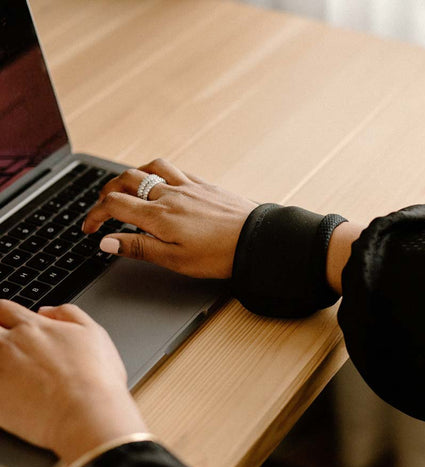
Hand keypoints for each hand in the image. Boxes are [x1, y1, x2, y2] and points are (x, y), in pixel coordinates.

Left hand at [0, 301, 145, 463]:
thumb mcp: (94, 333)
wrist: (88, 415)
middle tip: (4, 342)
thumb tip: (47, 311)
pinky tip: (9, 389)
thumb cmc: (97, 379)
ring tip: (9, 365)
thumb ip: (69, 314)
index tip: (5, 320)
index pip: (3, 308)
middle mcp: (11, 345)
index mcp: (34, 327)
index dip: (2, 313)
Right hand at [83, 159, 257, 278]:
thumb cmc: (218, 255)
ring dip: (132, 175)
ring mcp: (188, 186)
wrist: (256, 239)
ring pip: (150, 168)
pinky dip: (159, 171)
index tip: (88, 228)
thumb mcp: (175, 260)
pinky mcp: (204, 185)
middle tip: (102, 206)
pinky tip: (162, 181)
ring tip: (127, 188)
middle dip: (107, 190)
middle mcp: (170, 195)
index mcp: (159, 216)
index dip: (95, 215)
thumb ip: (139, 248)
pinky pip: (175, 169)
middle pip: (127, 180)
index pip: (114, 205)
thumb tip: (107, 242)